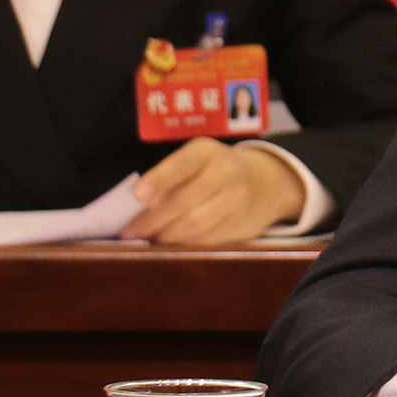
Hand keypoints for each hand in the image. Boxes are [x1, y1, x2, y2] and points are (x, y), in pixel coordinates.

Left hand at [123, 139, 306, 246]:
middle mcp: (227, 172)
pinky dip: (186, 244)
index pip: (181, 165)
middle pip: (185, 201)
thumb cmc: (216, 170)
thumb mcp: (196, 160)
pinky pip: (208, 239)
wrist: (266, 182)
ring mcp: (238, 200)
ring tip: (149, 240)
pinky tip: (173, 245)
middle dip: (153, 220)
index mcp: (208, 151)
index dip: (158, 180)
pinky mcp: (242, 225)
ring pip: (196, 224)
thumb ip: (170, 177)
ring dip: (167, 236)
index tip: (137, 196)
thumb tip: (137, 206)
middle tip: (131, 232)